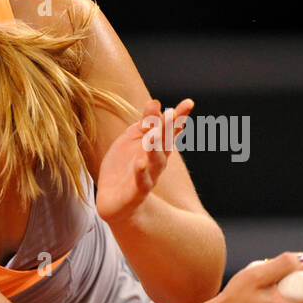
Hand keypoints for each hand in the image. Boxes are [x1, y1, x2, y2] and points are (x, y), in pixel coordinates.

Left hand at [96, 97, 193, 221]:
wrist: (114, 200)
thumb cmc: (125, 166)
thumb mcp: (132, 139)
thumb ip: (145, 123)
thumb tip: (155, 102)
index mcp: (156, 147)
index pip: (170, 130)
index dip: (178, 117)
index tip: (188, 103)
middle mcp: (156, 161)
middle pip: (165, 144)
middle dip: (168, 129)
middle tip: (171, 113)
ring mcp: (148, 177)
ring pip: (155, 163)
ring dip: (154, 150)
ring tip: (153, 136)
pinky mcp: (136, 192)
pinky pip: (140, 182)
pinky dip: (141, 174)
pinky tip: (140, 164)